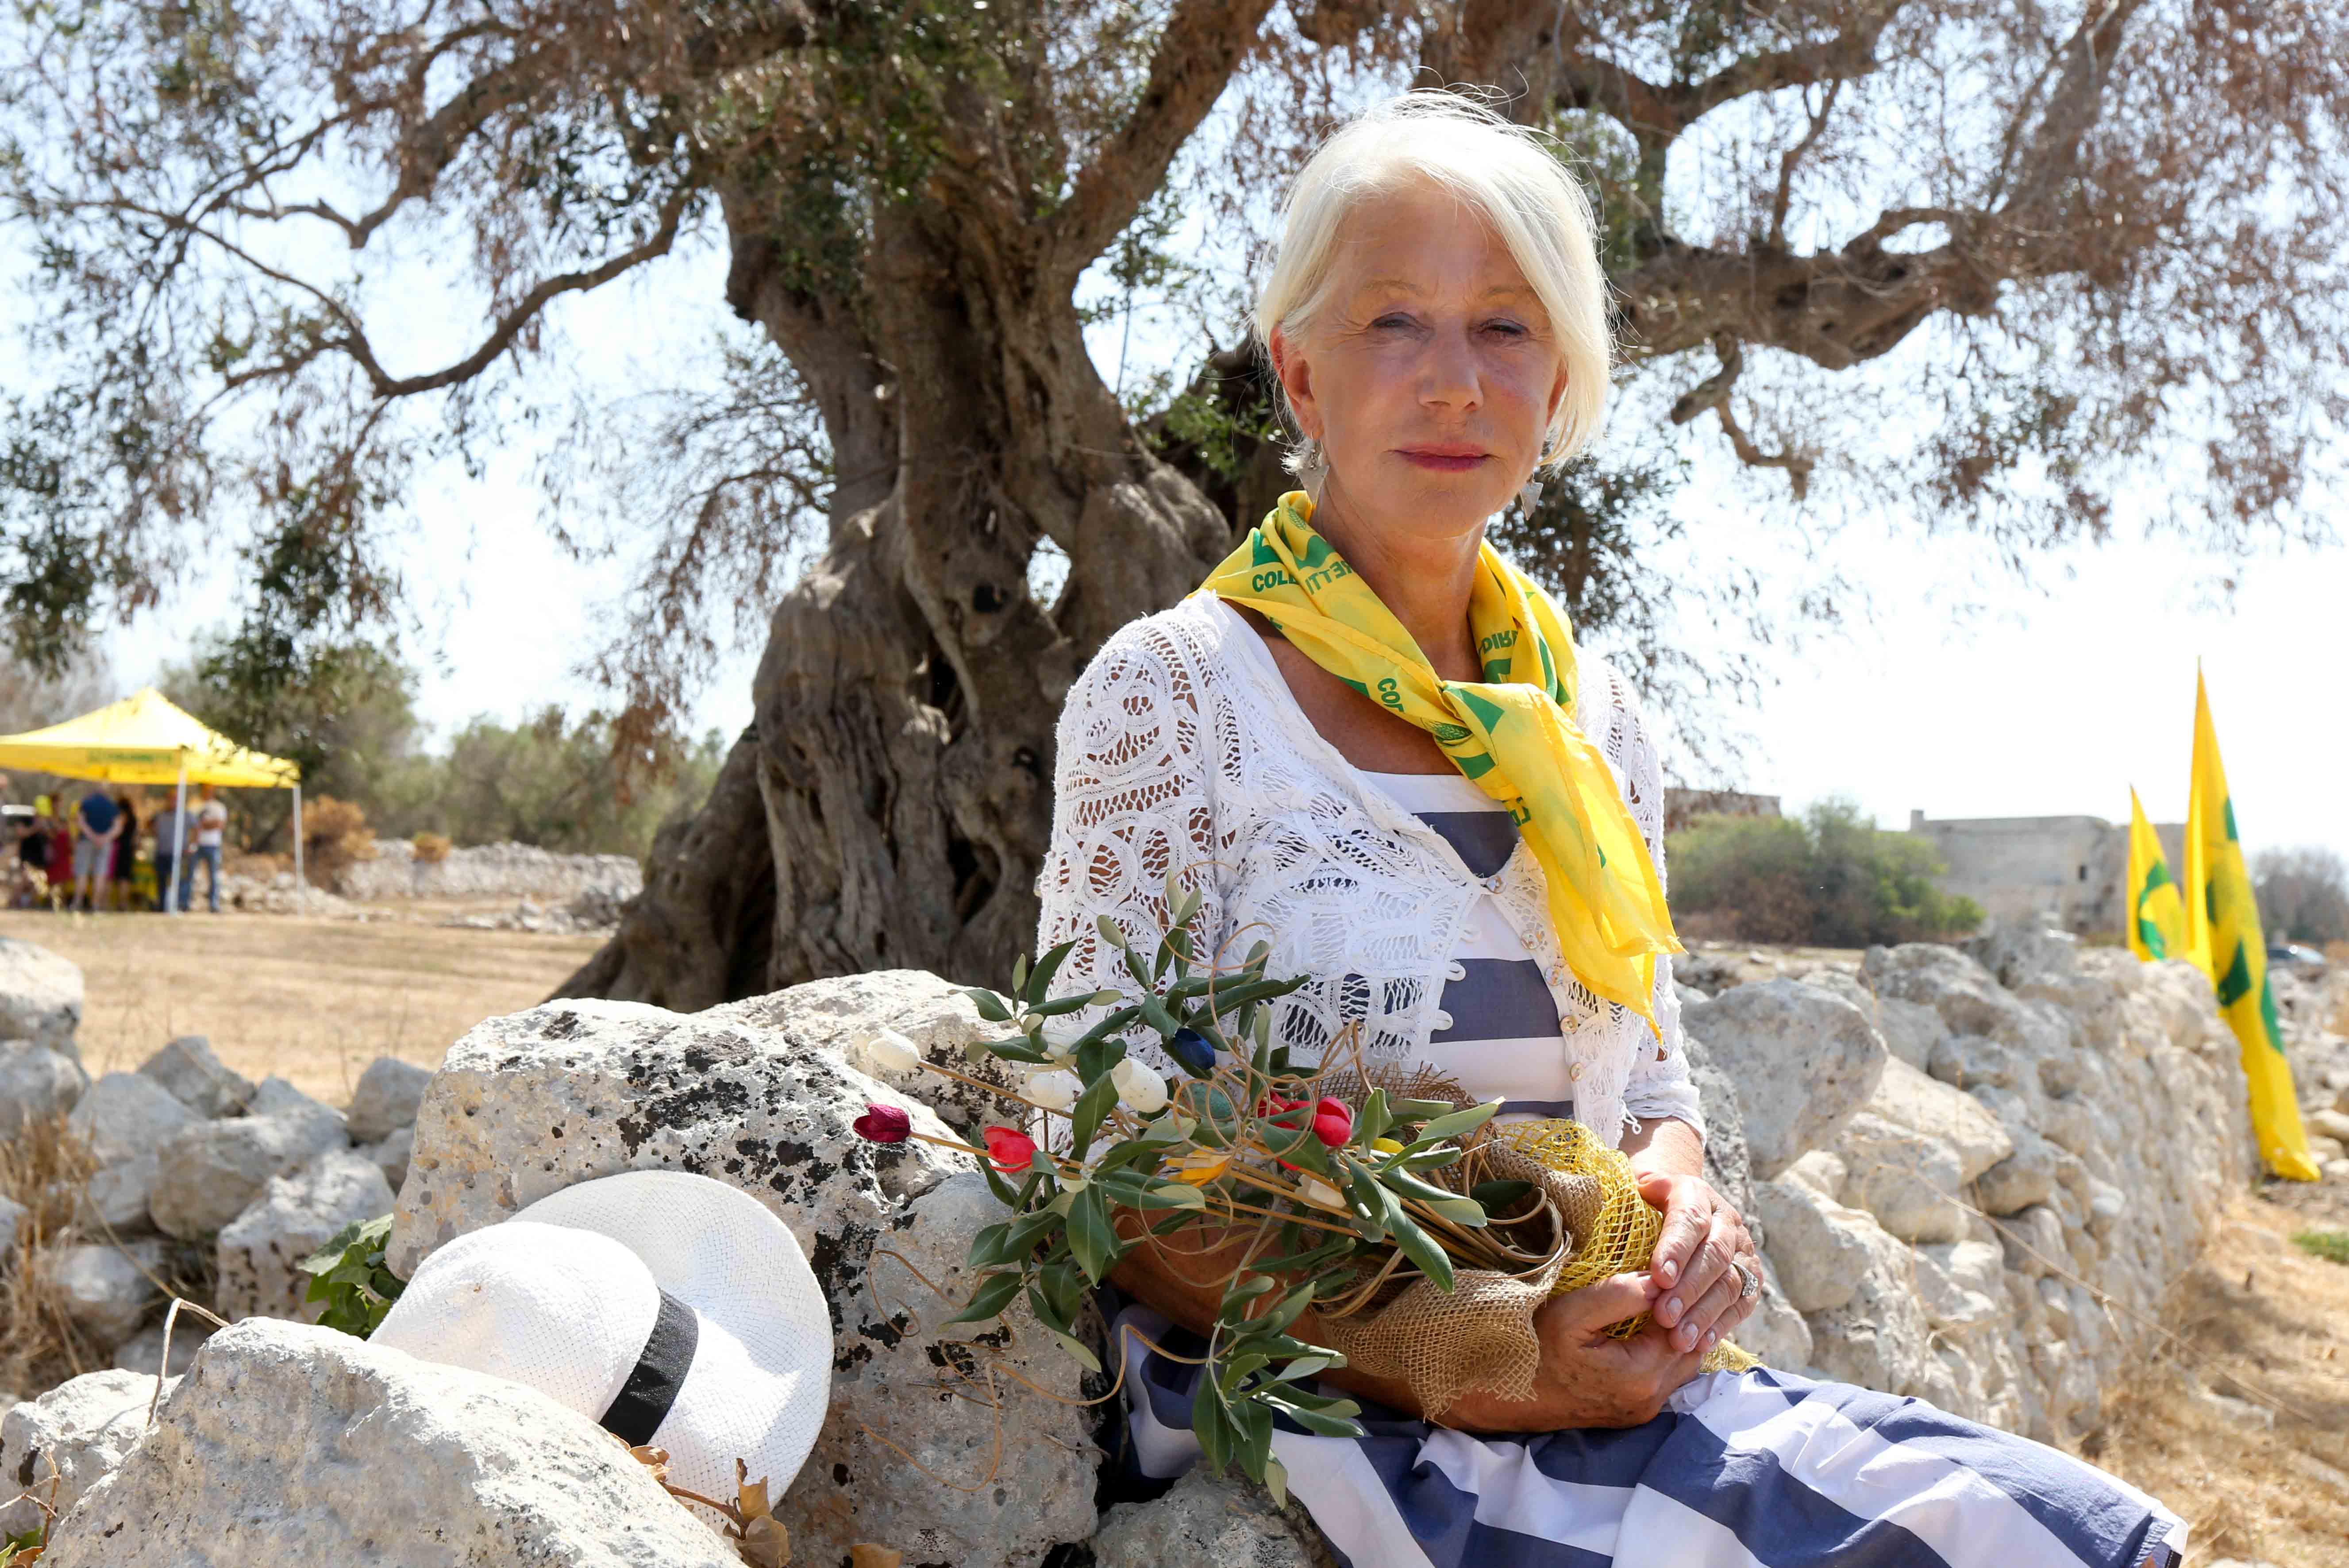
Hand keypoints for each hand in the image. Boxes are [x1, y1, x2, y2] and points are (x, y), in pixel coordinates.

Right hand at [1434, 1274, 1704, 1431]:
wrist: (1507, 1396)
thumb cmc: (1534, 1349)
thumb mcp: (1571, 1313)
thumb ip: (1619, 1295)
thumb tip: (1661, 1280)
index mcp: (1640, 1376)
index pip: (1682, 1326)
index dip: (1678, 1294)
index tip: (1664, 1268)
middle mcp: (1649, 1400)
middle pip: (1690, 1348)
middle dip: (1683, 1314)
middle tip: (1666, 1282)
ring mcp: (1643, 1411)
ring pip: (1682, 1364)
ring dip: (1676, 1333)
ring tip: (1658, 1303)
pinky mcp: (1634, 1413)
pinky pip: (1666, 1377)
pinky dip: (1664, 1351)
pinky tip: (1647, 1328)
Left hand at [1637, 1169, 1760, 1354]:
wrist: (1671, 1202)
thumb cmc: (1640, 1204)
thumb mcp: (1631, 1192)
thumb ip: (1627, 1198)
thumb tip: (1624, 1211)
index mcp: (1693, 1193)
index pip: (1690, 1219)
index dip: (1677, 1249)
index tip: (1659, 1277)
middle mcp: (1724, 1218)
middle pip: (1714, 1255)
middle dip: (1689, 1289)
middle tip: (1664, 1316)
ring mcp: (1741, 1247)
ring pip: (1731, 1282)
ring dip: (1704, 1314)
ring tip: (1679, 1340)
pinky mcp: (1751, 1276)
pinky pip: (1742, 1303)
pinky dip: (1721, 1326)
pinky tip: (1701, 1344)